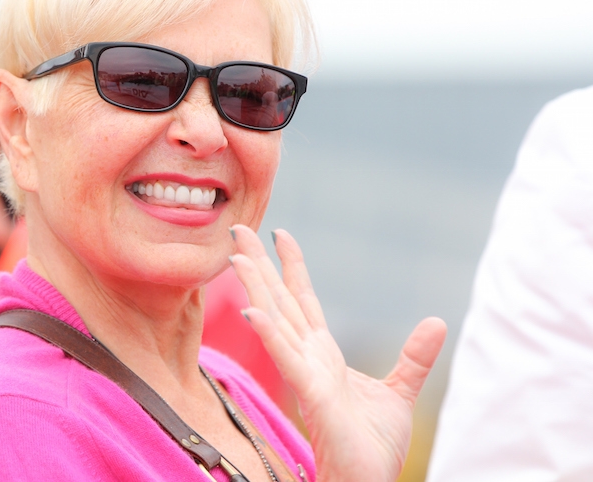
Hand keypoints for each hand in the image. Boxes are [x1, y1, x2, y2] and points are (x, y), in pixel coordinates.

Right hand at [229, 225, 446, 481]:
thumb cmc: (373, 445)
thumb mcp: (400, 391)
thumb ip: (414, 357)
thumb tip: (436, 321)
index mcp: (324, 354)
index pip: (304, 300)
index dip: (291, 267)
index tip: (280, 234)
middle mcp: (308, 358)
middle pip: (279, 301)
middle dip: (258, 265)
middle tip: (238, 228)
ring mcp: (306, 374)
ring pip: (276, 321)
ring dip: (255, 288)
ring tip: (237, 257)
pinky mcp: (313, 394)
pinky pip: (287, 358)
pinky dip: (269, 334)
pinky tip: (254, 310)